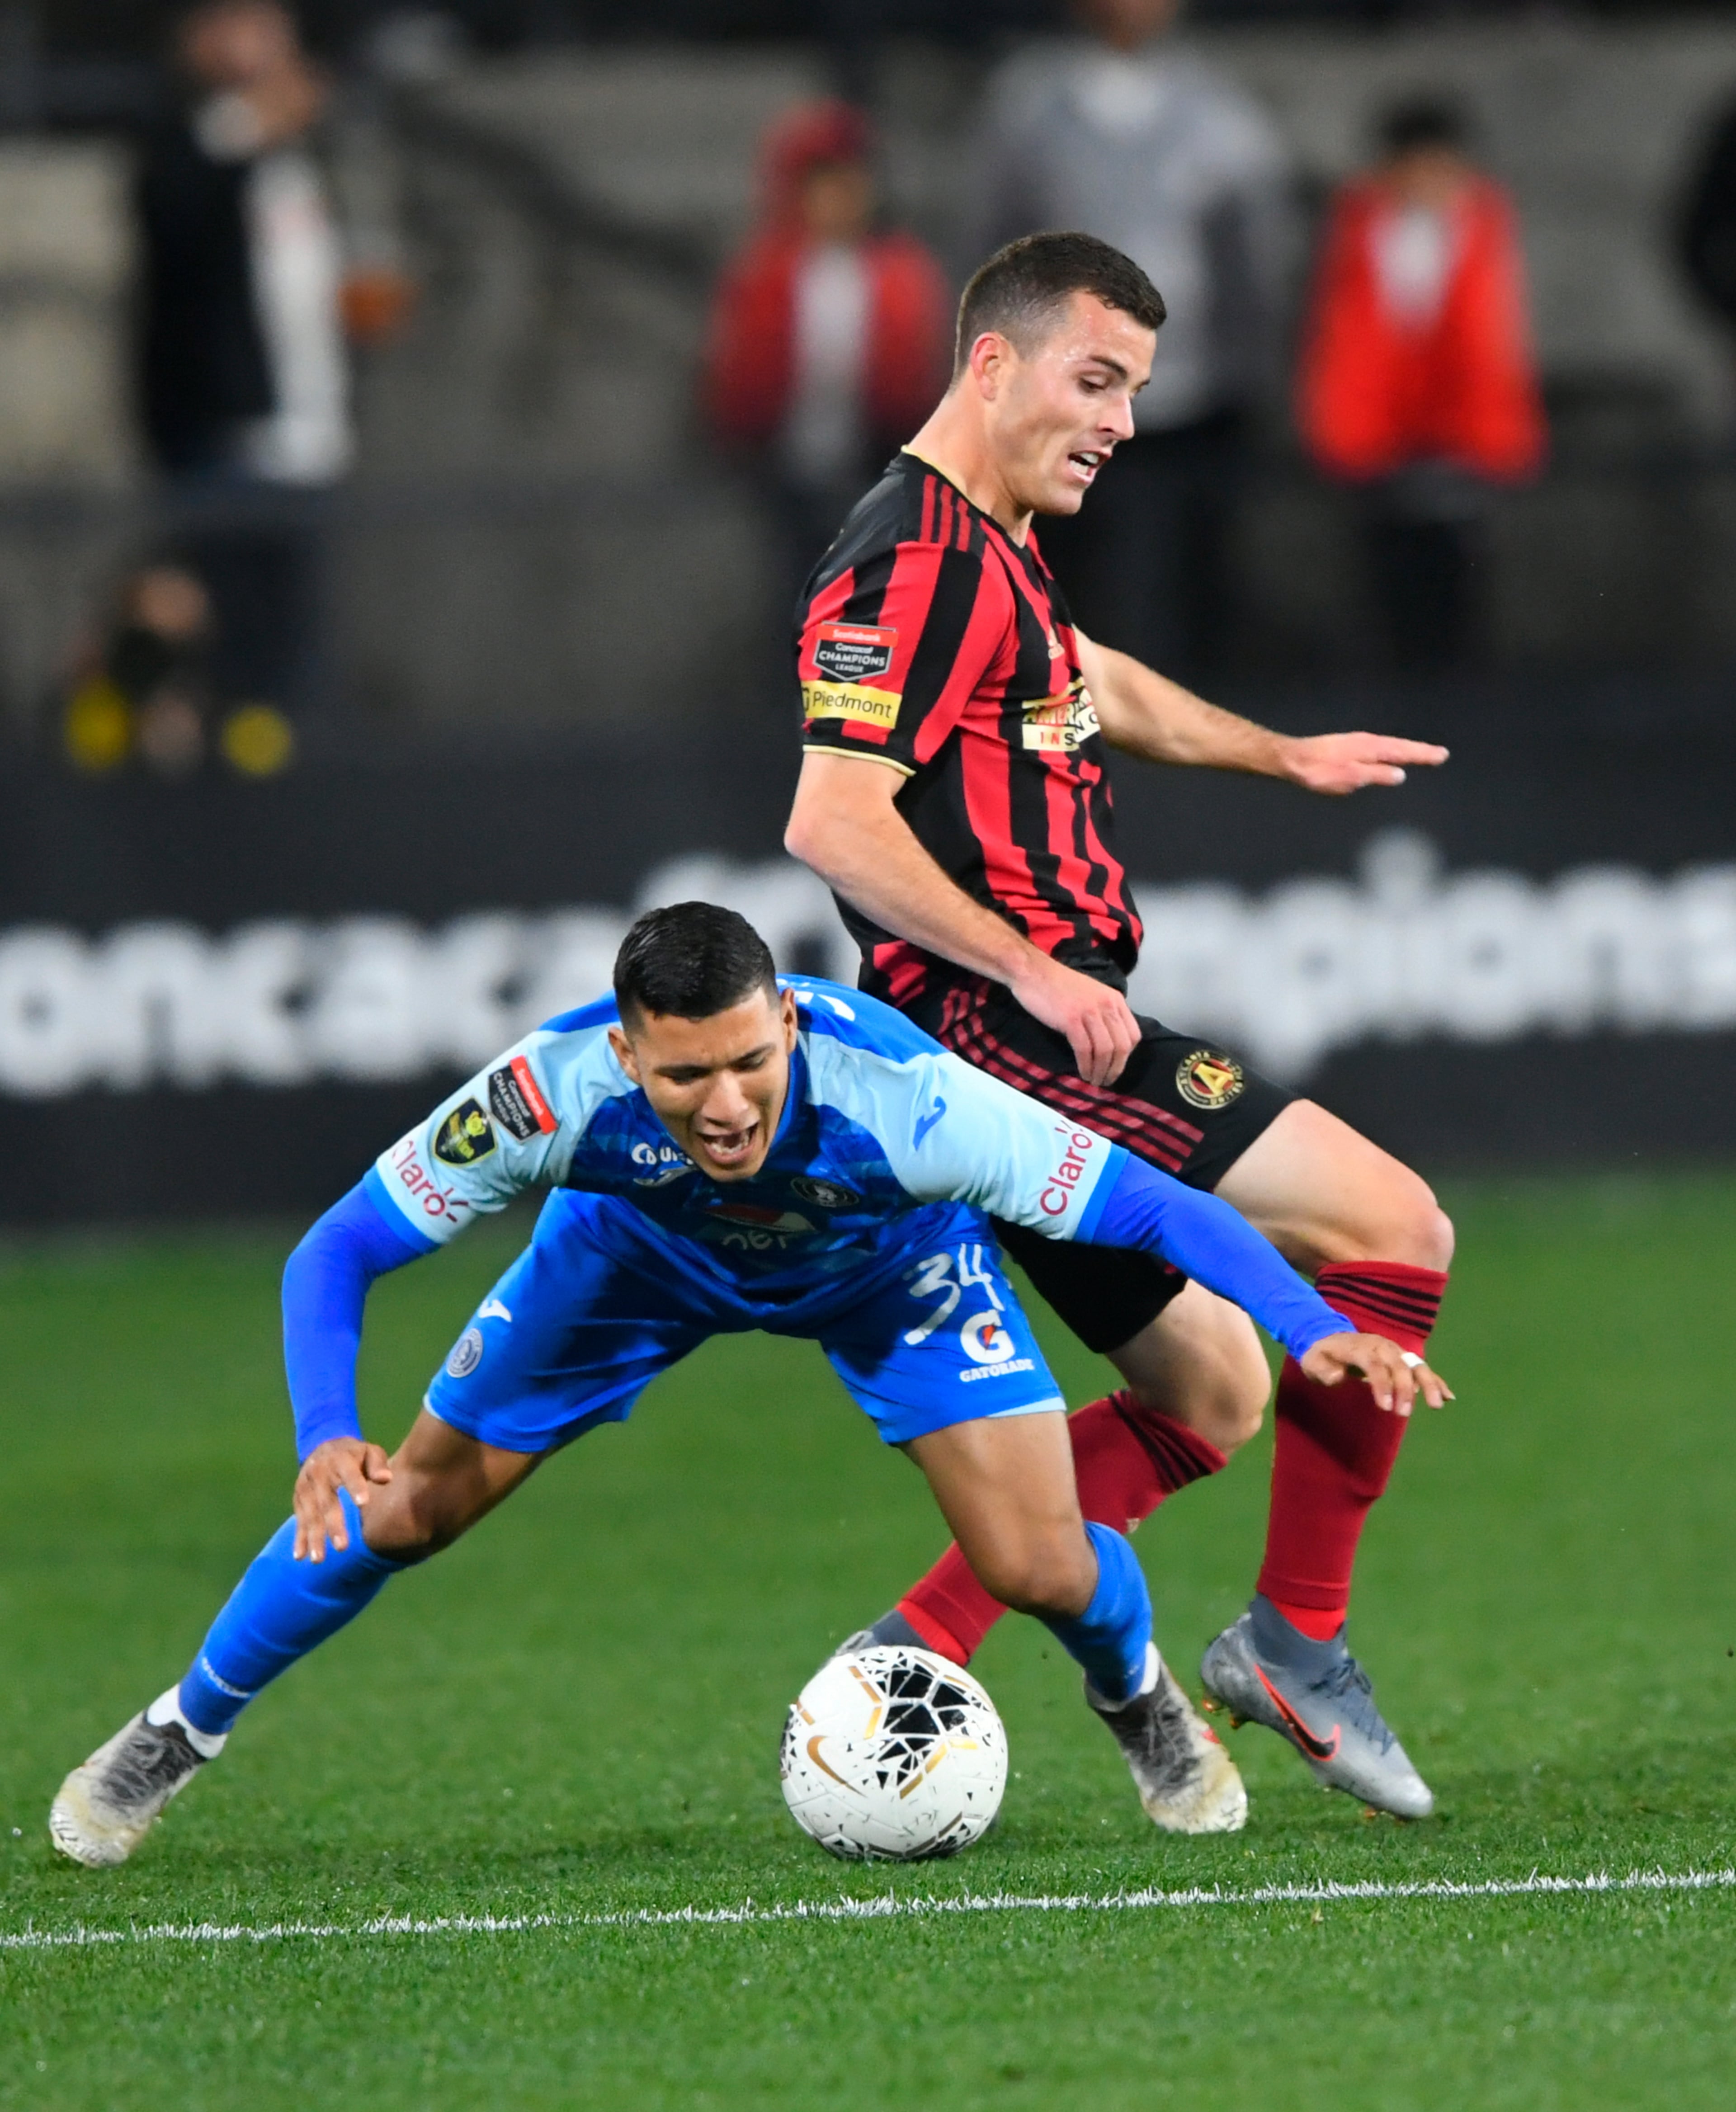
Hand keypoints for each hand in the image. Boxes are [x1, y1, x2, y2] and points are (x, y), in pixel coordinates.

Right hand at [293, 1438, 393, 1562]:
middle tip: (342, 1548)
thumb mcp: (369, 1451)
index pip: (349, 1474)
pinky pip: (299, 1521)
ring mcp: (305, 1488)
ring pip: (310, 1515)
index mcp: (340, 1460)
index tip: (364, 1503)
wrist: (322, 1446)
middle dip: (334, 1525)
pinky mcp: (298, 1500)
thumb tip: (386, 1479)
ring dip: (314, 1538)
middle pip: (327, 1502)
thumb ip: (377, 1464)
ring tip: (319, 1560)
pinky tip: (300, 1556)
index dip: (355, 1487)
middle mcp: (319, 1474)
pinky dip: (299, 1539)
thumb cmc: (354, 1455)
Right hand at [1007, 951, 1140, 1087]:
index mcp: (1115, 999)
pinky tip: (1083, 1073)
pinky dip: (1086, 1066)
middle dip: (1115, 1069)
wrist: (1033, 972)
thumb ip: (1103, 1013)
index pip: (1133, 1035)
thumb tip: (1108, 1040)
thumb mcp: (1091, 994)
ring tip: (1094, 1081)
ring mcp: (1089, 1012)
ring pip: (1105, 1050)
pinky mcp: (1071, 1019)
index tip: (1115, 1067)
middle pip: (1121, 1046)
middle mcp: (1107, 1005)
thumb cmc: (1058, 985)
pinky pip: (1085, 1050)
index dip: (1126, 1056)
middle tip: (1106, 1081)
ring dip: (1101, 1071)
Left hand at [1280, 732, 1448, 794]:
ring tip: (1424, 755)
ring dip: (1407, 750)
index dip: (1422, 755)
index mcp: (1368, 749)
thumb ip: (1374, 775)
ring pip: (1388, 746)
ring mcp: (1357, 743)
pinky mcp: (1348, 748)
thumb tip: (1400, 775)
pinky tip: (1391, 757)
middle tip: (1441, 755)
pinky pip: (1377, 748)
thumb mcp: (1347, 778)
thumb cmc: (1316, 772)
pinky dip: (1391, 751)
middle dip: (1420, 751)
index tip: (1441, 756)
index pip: (1402, 752)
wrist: (1290, 759)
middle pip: (1399, 747)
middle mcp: (1365, 742)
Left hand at [1299, 1333, 1453, 1417]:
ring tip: (1438, 1405)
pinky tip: (1448, 1396)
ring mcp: (1394, 1350)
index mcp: (1359, 1347)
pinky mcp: (1401, 1356)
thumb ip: (1324, 1370)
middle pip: (1399, 1364)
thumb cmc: (1321, 1355)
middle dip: (1404, 1389)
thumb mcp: (1313, 1362)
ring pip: (1415, 1364)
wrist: (1329, 1337)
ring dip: (1428, 1384)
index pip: (1374, 1364)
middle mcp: (1381, 1346)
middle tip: (1404, 1413)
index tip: (1386, 1407)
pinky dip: (1435, 1380)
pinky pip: (1420, 1368)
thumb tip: (1337, 1377)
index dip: (1381, 1384)